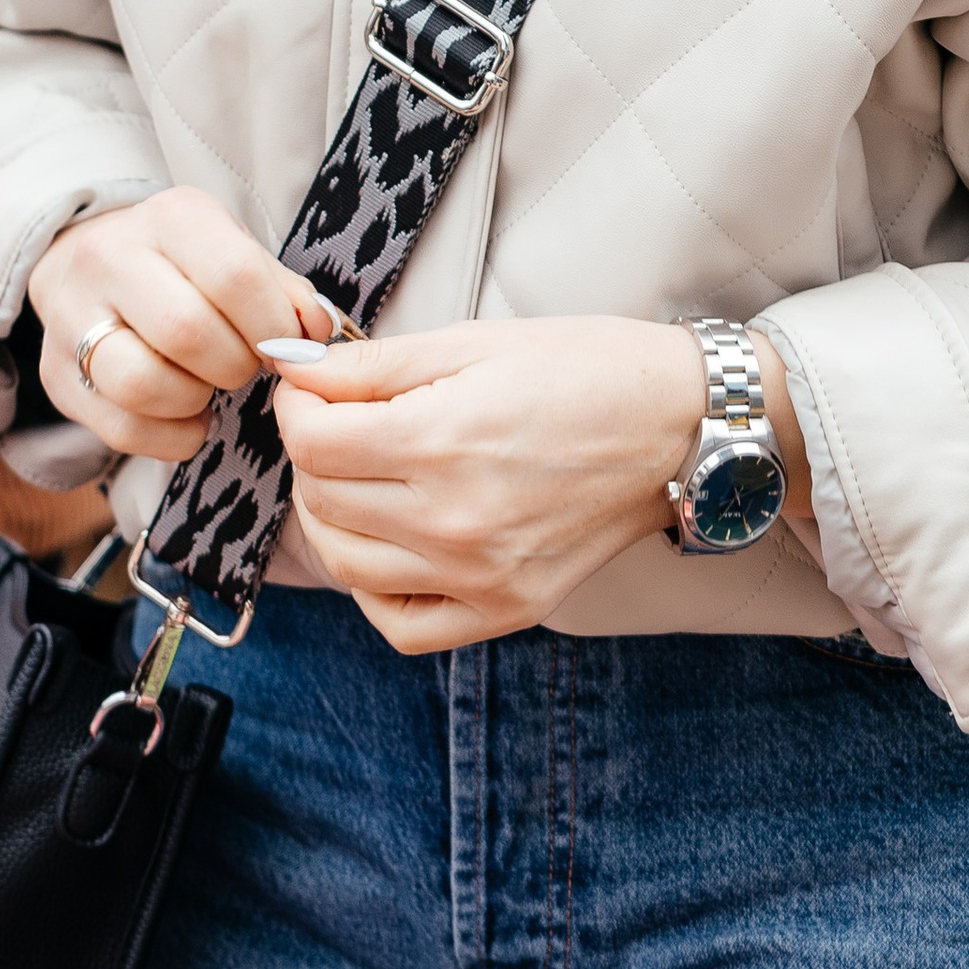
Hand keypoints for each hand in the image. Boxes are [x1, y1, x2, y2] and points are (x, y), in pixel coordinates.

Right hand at [26, 188, 329, 461]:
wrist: (86, 259)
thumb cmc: (181, 262)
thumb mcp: (234, 250)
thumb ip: (283, 289)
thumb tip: (318, 331)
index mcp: (170, 217)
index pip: (234, 275)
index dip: (274, 325)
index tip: (287, 345)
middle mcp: (110, 258)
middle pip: (188, 332)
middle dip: (236, 364)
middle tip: (246, 363)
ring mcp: (73, 317)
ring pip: (142, 384)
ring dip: (196, 399)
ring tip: (208, 383)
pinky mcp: (57, 375)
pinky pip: (123, 428)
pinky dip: (172, 434)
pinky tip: (186, 412)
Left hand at [276, 314, 812, 653]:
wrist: (679, 427)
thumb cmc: (584, 369)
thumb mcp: (472, 341)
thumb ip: (370, 364)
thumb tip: (290, 369)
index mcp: (443, 441)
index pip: (311, 442)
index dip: (298, 405)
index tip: (315, 388)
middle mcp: (455, 522)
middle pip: (320, 500)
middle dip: (314, 453)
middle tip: (344, 420)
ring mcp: (480, 577)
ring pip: (345, 564)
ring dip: (333, 516)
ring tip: (365, 474)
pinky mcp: (505, 610)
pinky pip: (400, 626)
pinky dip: (375, 589)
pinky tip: (392, 541)